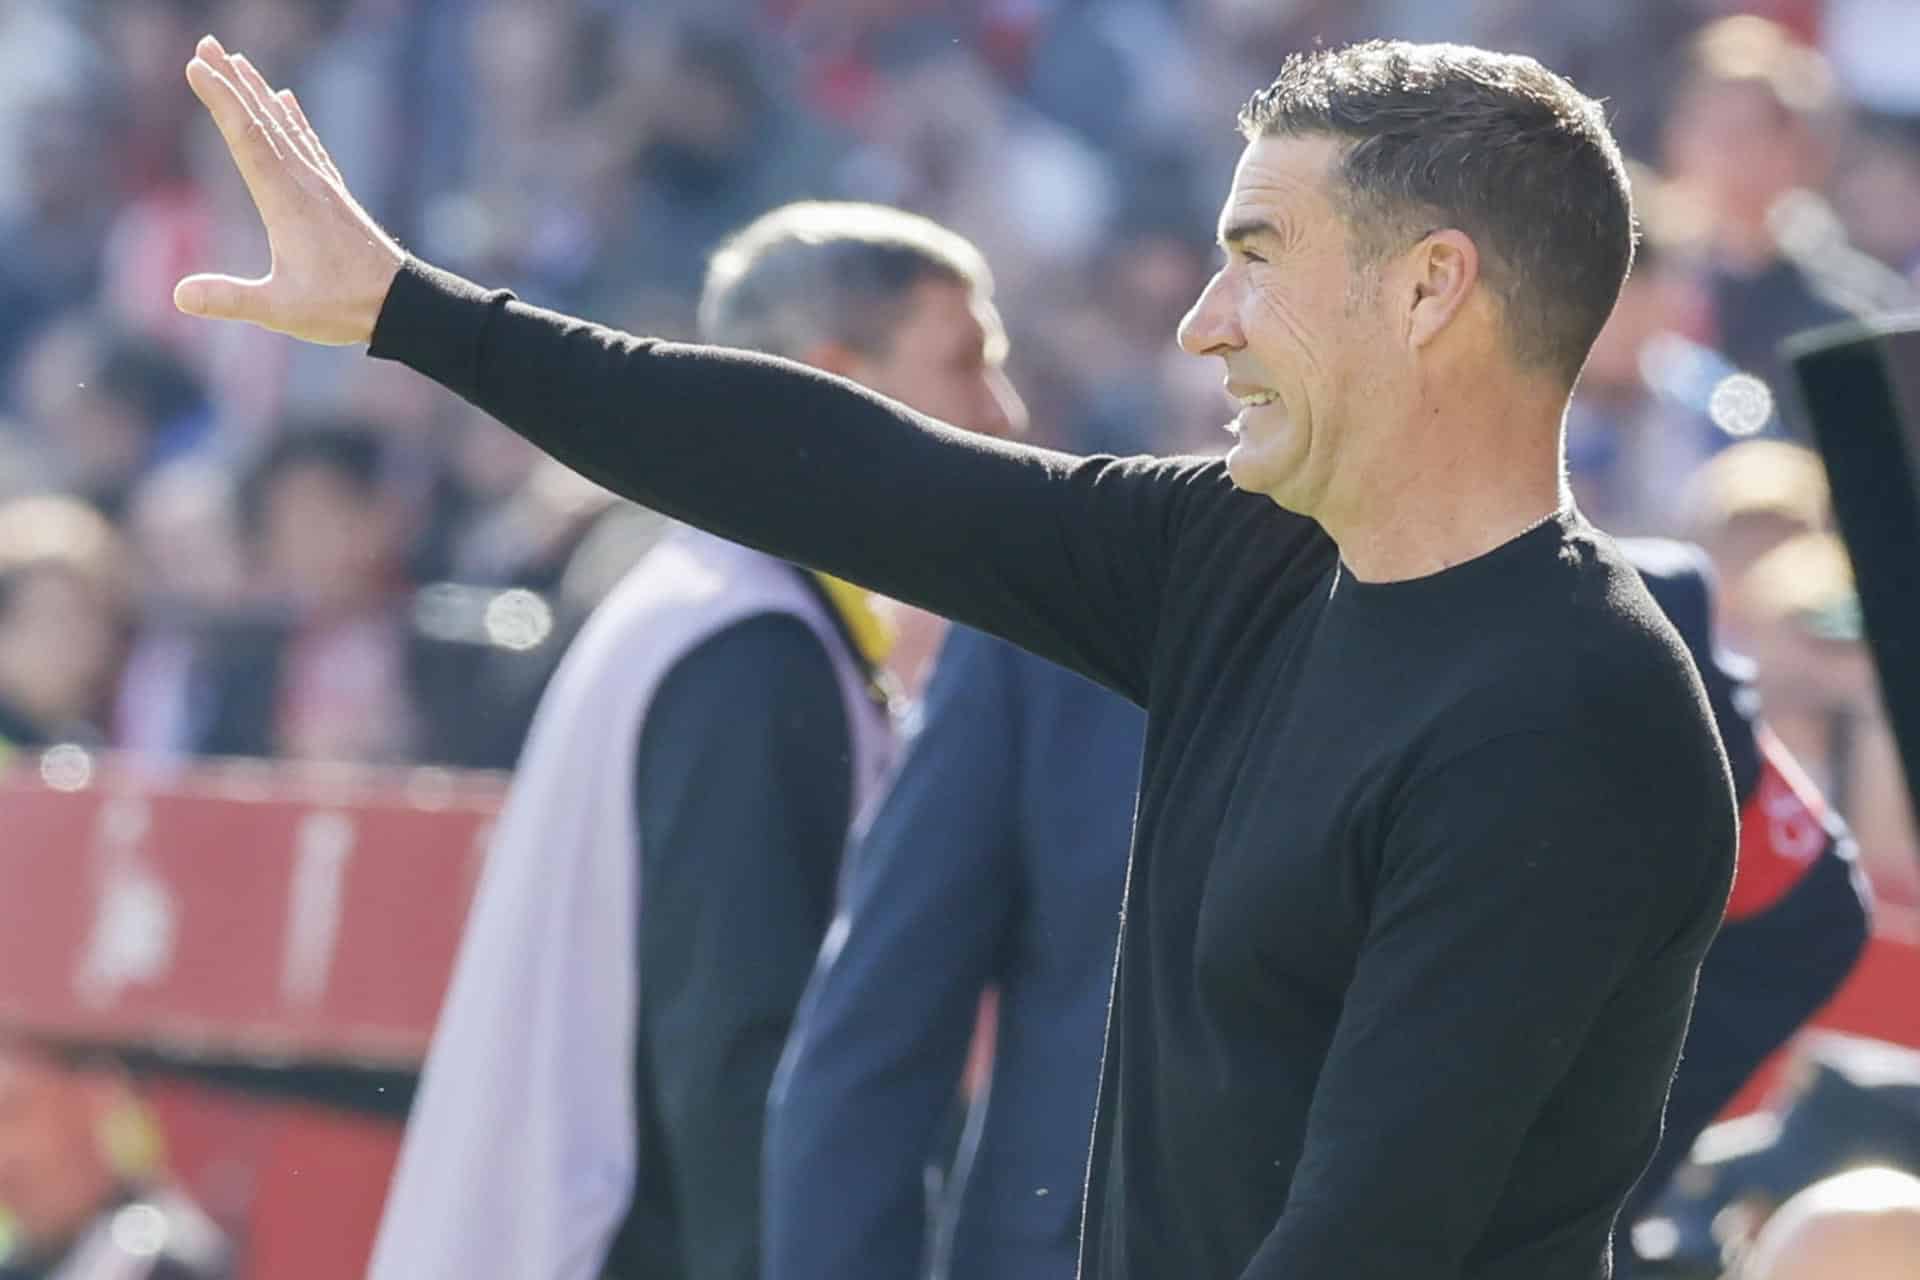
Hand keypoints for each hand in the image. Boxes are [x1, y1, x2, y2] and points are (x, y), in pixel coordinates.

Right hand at [173, 35, 403, 345]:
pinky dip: (293, 118)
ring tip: (238, 62)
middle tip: (206, 44)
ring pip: (287, 127)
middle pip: (264, 121)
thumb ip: (232, 300)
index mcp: (287, 202)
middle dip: (233, 82)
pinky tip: (286, 101)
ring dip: (259, 93)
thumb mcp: (282, 311)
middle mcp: (306, 183)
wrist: (402, 305)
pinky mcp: (335, 195)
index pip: (247, 138)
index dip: (221, 100)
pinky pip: (309, 143)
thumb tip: (180, 296)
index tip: (196, 65)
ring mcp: (323, 186)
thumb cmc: (344, 309)